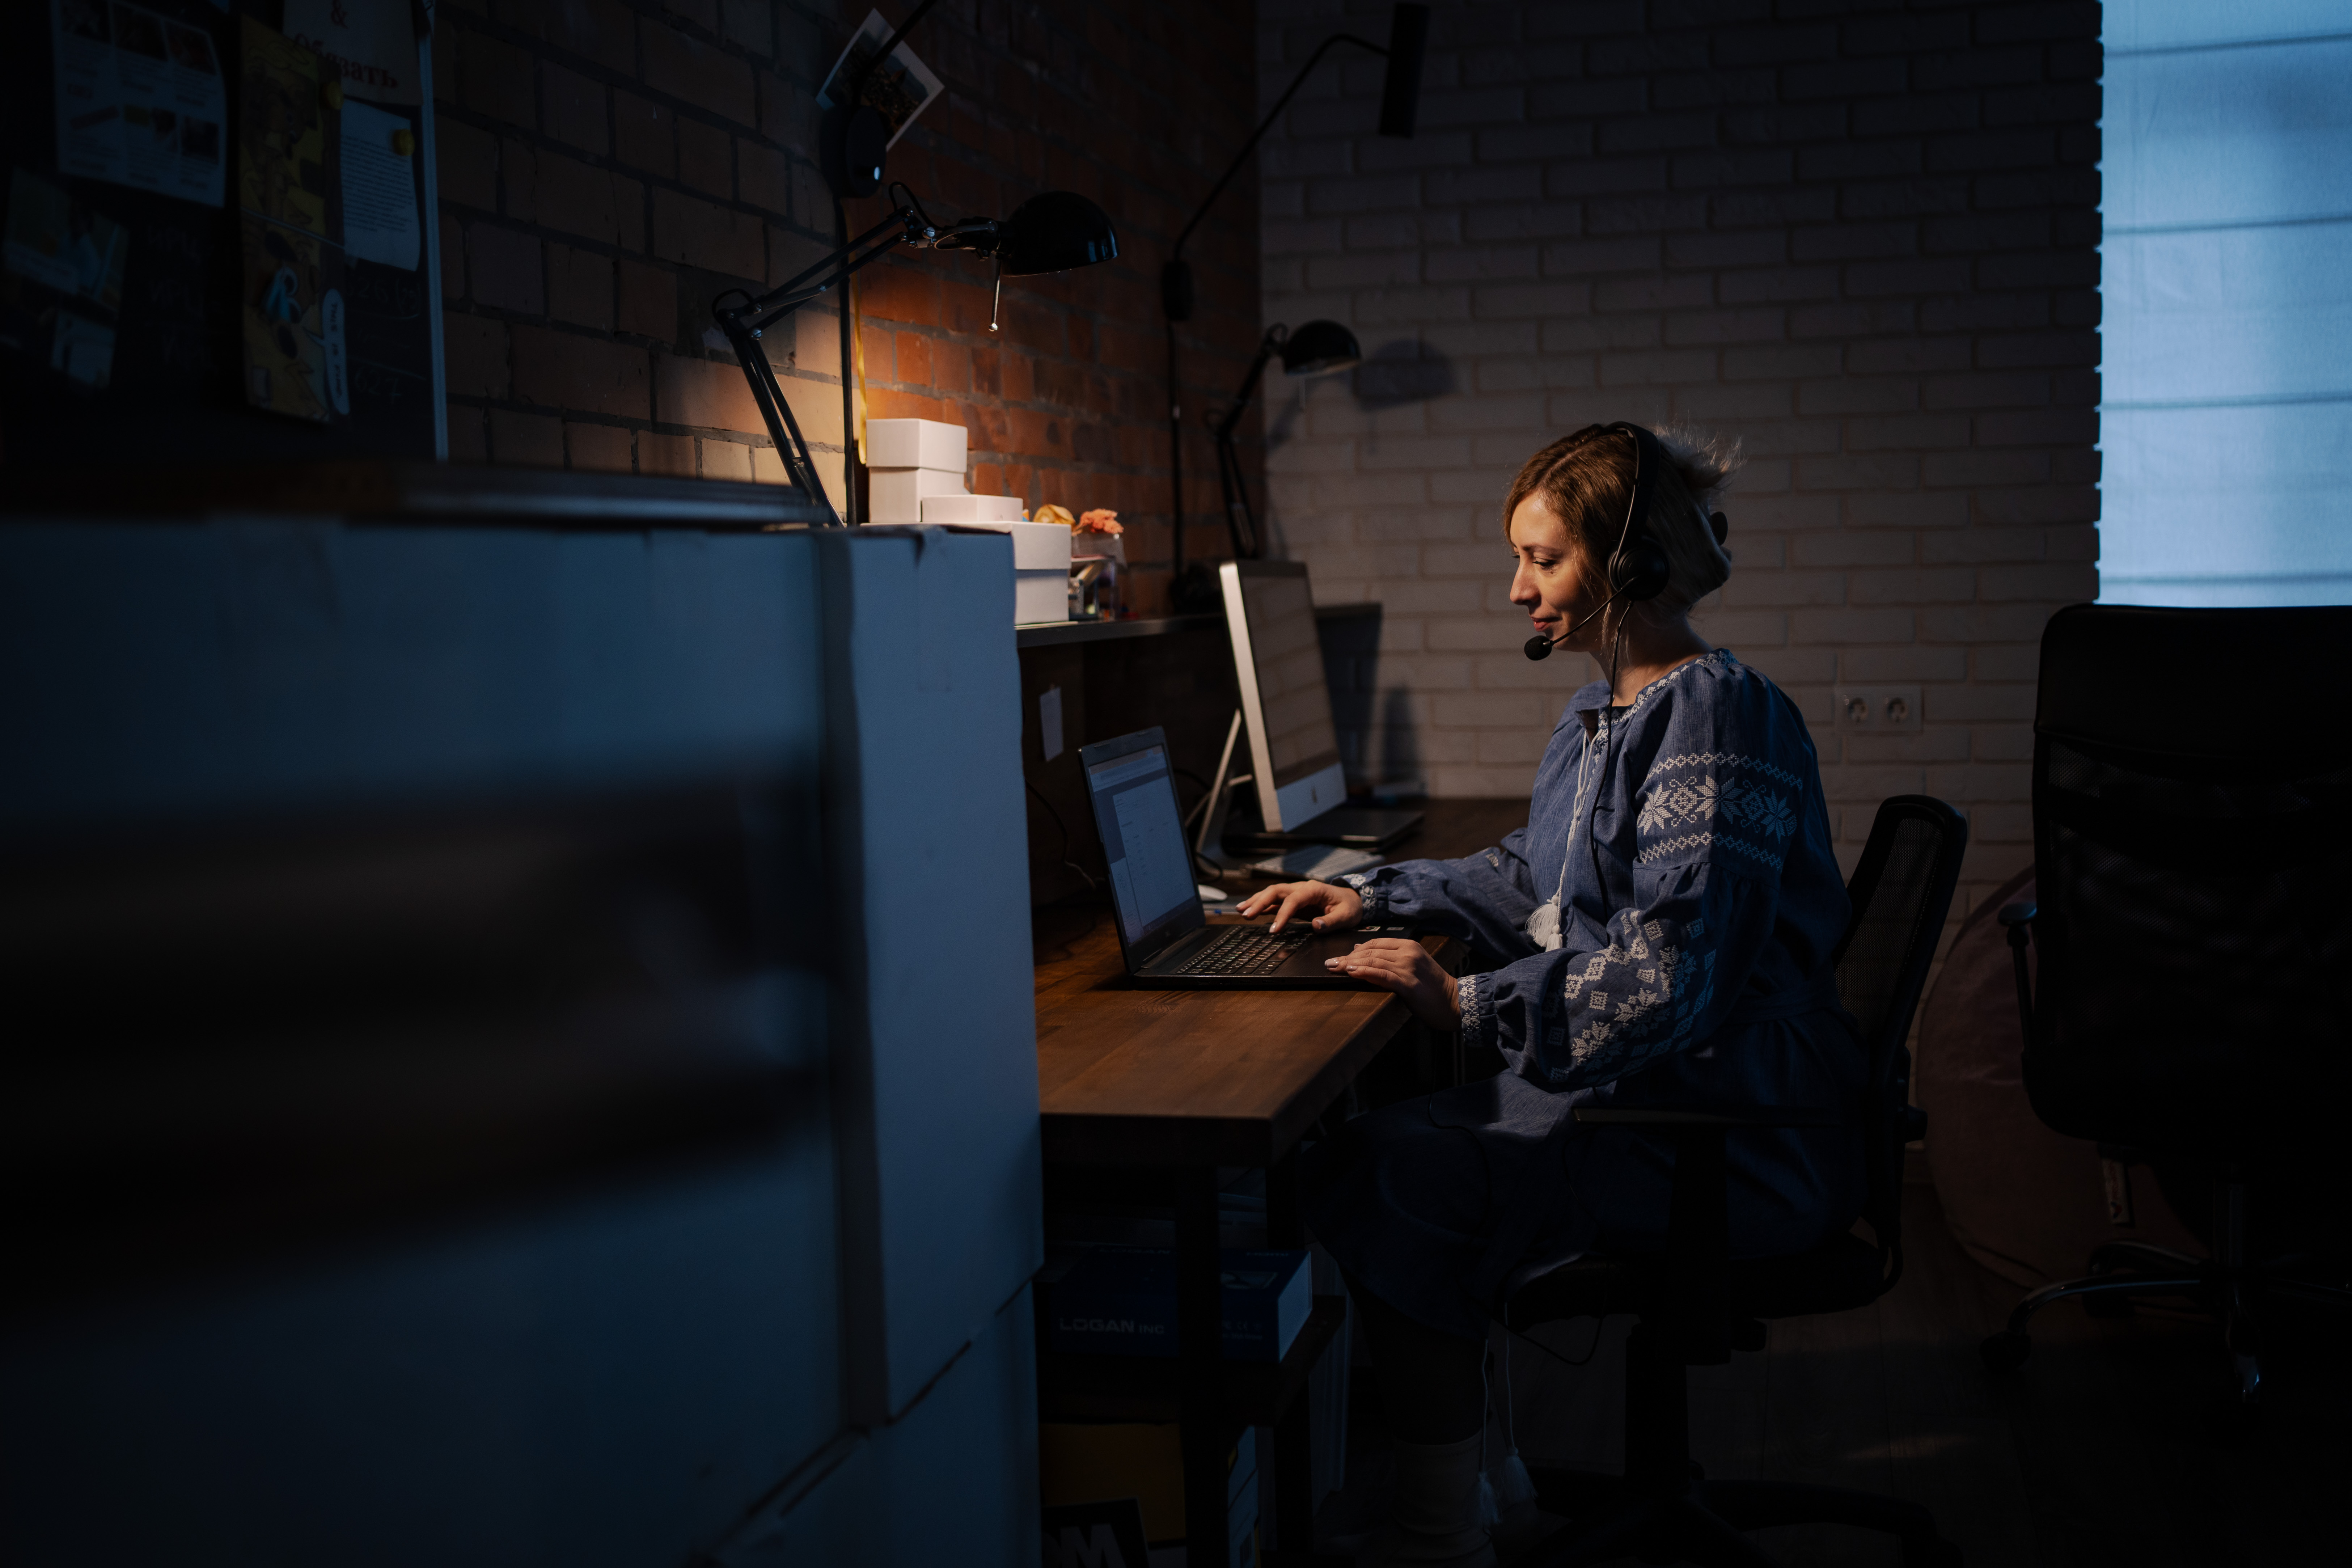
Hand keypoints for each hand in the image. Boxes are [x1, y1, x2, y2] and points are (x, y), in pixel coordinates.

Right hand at [1236, 880, 1363, 933]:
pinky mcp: (1294, 900)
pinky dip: (1263, 905)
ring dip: (1256, 901)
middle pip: (1276, 891)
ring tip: (1241, 910)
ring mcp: (1297, 893)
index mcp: (1314, 889)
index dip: (1282, 915)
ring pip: (1272, 893)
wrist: (1353, 900)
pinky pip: (1276, 901)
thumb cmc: (1350, 907)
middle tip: (1246, 915)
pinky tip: (1251, 911)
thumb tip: (1315, 926)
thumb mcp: (1346, 916)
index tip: (1273, 930)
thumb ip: (1331, 922)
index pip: (1293, 900)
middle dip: (1259, 902)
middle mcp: (1302, 888)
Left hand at [1328, 938, 1459, 1030]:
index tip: (1339, 957)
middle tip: (1329, 963)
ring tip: (1333, 968)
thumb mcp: (1410, 966)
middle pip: (1371, 951)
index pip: (1376, 943)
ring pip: (1373, 961)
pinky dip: (1364, 972)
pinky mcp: (1408, 983)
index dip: (1355, 950)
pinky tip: (1351, 972)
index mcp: (1409, 946)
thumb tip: (1359, 949)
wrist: (1454, 1002)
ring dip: (1349, 965)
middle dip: (1347, 958)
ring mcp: (1408, 967)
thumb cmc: (1432, 988)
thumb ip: (1388, 957)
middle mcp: (1408, 953)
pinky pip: (1381, 974)